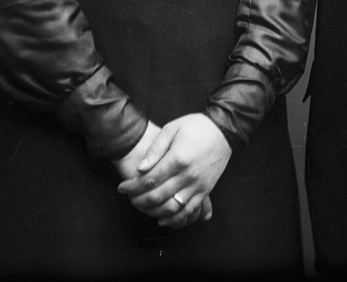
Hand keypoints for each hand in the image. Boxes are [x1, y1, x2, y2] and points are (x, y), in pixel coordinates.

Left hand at [116, 113, 231, 229]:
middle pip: (158, 196)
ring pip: (172, 207)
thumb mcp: (173, 128)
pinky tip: (163, 219)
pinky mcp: (206, 190)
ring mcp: (198, 185)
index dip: (132, 186)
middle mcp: (188, 175)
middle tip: (129, 199)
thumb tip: (141, 168)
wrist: (224, 129)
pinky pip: (189, 211)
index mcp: (178, 158)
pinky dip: (175, 219)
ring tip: (142, 208)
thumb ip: (156, 149)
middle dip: (139, 200)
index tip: (122, 188)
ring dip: (154, 212)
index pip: (149, 180)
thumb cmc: (197, 126)